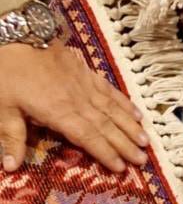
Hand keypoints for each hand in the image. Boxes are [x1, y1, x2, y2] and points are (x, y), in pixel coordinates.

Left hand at [0, 40, 149, 173]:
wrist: (18, 35)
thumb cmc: (7, 73)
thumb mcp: (1, 108)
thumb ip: (11, 137)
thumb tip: (10, 167)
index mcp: (58, 112)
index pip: (87, 137)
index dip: (105, 153)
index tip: (121, 168)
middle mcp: (78, 100)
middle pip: (105, 125)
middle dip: (125, 144)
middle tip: (143, 160)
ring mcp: (85, 85)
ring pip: (113, 109)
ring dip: (130, 126)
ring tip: (146, 141)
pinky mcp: (87, 72)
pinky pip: (110, 90)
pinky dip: (125, 103)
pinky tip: (137, 113)